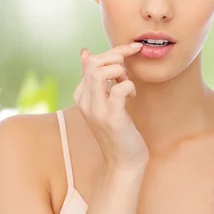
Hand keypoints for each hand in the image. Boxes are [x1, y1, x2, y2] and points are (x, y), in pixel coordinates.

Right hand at [74, 42, 148, 170]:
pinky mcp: (112, 118)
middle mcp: (85, 101)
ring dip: (121, 72)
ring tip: (128, 84)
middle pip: (95, 63)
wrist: (123, 163)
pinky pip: (118, 90)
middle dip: (117, 57)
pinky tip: (133, 95)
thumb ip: (94, 77)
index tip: (132, 50)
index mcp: (81, 94)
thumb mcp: (102, 100)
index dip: (114, 52)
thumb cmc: (117, 130)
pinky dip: (129, 86)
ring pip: (101, 72)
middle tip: (128, 71)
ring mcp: (97, 110)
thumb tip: (85, 51)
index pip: (92, 61)